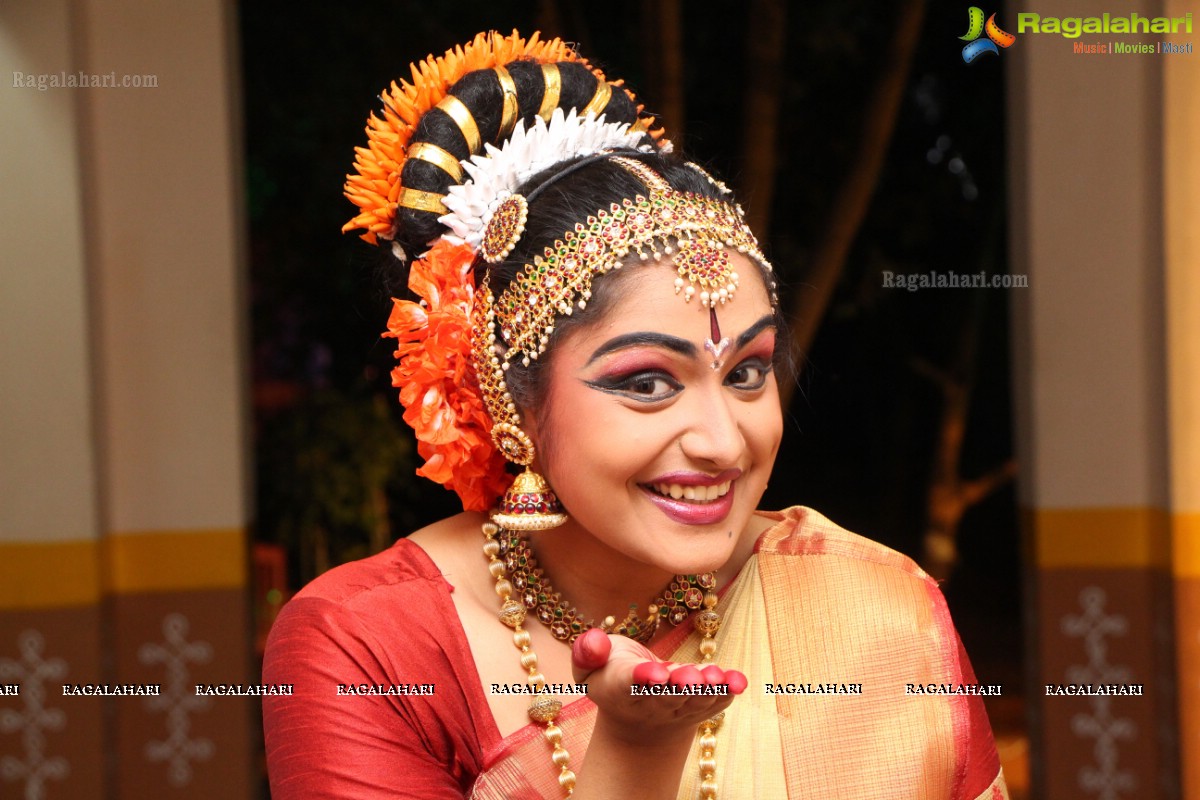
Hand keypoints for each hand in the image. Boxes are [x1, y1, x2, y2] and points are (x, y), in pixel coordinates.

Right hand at [570, 628, 746, 745]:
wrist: (639, 723)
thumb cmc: (612, 678)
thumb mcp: (590, 665)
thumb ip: (588, 652)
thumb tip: (595, 641)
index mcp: (618, 689)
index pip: (630, 684)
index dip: (643, 678)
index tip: (656, 673)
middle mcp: (650, 704)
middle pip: (666, 695)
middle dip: (679, 685)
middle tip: (689, 675)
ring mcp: (678, 710)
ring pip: (693, 701)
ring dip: (705, 689)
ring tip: (717, 677)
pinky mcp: (700, 709)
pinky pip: (715, 703)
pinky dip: (727, 692)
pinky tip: (738, 681)